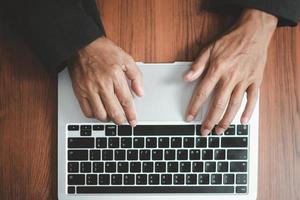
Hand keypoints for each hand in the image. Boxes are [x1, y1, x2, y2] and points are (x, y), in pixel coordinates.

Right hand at [68, 37, 143, 125]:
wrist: (82, 44)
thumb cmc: (103, 50)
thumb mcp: (126, 59)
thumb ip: (136, 76)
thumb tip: (140, 93)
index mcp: (115, 75)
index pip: (126, 101)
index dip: (131, 114)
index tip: (133, 121)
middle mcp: (102, 84)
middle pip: (114, 111)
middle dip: (121, 120)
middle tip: (123, 121)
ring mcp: (89, 89)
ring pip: (100, 114)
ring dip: (108, 119)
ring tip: (112, 115)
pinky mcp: (79, 91)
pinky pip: (87, 111)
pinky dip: (94, 115)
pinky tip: (100, 111)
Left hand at [185, 9, 276, 134]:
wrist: (253, 32)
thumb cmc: (230, 40)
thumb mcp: (209, 48)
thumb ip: (197, 65)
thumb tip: (186, 78)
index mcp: (217, 70)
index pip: (202, 93)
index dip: (195, 107)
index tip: (190, 118)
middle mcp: (230, 78)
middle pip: (219, 104)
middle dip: (210, 120)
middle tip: (205, 131)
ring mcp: (244, 80)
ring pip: (234, 105)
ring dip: (226, 120)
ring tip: (220, 131)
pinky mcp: (256, 81)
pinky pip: (253, 99)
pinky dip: (249, 111)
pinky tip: (243, 121)